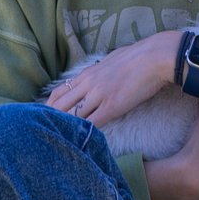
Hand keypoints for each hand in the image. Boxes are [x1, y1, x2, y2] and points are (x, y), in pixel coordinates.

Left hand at [44, 31, 182, 128]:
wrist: (155, 57)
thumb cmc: (138, 56)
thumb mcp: (111, 60)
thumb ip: (100, 70)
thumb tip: (98, 73)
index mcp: (87, 74)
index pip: (59, 92)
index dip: (49, 107)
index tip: (43, 118)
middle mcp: (88, 84)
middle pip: (60, 106)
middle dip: (50, 120)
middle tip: (44, 133)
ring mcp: (98, 95)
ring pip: (73, 115)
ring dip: (65, 129)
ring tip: (57, 141)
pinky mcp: (112, 106)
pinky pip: (92, 123)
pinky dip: (84, 133)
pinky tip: (80, 142)